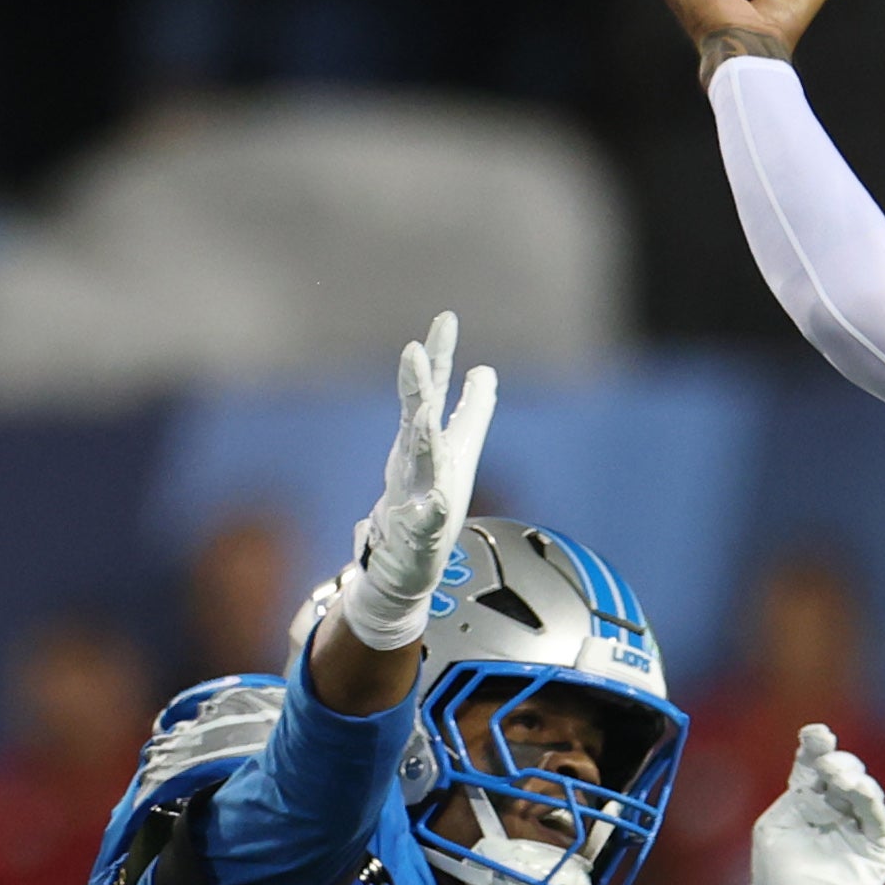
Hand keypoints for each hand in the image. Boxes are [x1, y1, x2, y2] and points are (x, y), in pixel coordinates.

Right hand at [340, 312, 494, 651]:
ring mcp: (411, 497)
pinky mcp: (415, 534)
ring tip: (425, 412)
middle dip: (417, 385)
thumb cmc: (426, 506)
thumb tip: (485, 369)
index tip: (446, 318)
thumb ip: (471, 411)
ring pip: (418, 463)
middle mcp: (417, 463)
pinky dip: (427, 512)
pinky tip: (433, 502)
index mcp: (430, 443)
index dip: (440, 355)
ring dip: (421, 437)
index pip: (433, 391)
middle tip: (413, 351)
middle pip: (417, 417)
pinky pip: (423, 522)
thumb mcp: (457, 452)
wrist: (400, 565)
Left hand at [745, 722, 884, 884]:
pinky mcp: (874, 848)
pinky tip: (857, 790)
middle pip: (840, 772)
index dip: (816, 746)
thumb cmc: (778, 883)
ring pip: (862, 789)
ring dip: (852, 776)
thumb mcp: (775, 830)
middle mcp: (832, 812)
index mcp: (804, 805)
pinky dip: (868, 798)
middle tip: (825, 764)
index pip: (812, 766)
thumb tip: (813, 769)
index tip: (816, 732)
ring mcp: (854, 829)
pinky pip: (876, 816)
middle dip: (835, 761)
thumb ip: (793, 796)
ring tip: (837, 777)